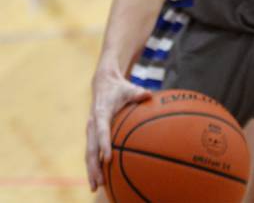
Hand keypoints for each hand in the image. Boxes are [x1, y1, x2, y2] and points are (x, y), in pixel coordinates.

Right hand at [85, 67, 149, 191]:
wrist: (102, 83)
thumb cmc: (120, 87)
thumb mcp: (129, 88)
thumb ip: (138, 93)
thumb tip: (148, 94)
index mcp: (101, 113)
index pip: (102, 132)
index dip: (104, 145)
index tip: (108, 158)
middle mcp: (93, 124)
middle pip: (91, 149)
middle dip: (94, 167)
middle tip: (100, 182)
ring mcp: (91, 130)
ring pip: (89, 153)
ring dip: (91, 170)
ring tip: (96, 186)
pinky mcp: (92, 134)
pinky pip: (91, 152)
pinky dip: (93, 165)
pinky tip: (99, 178)